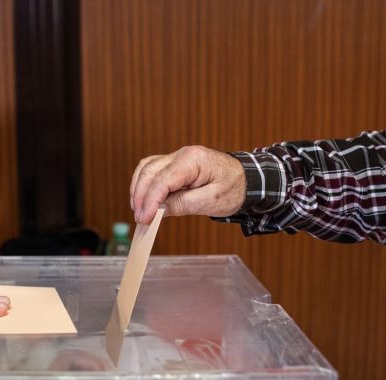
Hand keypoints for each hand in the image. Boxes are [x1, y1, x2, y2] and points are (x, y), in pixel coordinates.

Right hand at [130, 145, 245, 223]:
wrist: (246, 180)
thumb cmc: (234, 189)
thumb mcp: (210, 201)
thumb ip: (182, 204)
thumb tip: (158, 210)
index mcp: (193, 160)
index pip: (162, 179)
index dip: (150, 200)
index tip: (144, 219)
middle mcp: (182, 154)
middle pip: (149, 171)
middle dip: (140, 196)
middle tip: (140, 219)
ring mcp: (177, 157)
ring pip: (147, 168)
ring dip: (139, 189)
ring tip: (139, 211)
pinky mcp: (175, 164)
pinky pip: (153, 170)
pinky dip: (145, 184)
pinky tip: (144, 200)